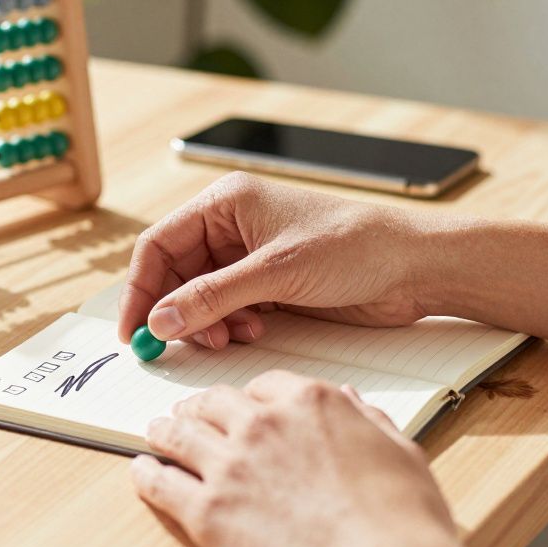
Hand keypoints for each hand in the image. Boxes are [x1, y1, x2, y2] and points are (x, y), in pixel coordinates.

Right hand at [118, 172, 434, 348]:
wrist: (413, 267)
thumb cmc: (353, 247)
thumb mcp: (276, 273)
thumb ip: (213, 297)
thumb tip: (161, 319)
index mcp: (226, 202)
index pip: (160, 244)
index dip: (141, 287)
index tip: (134, 328)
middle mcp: (233, 226)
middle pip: (176, 274)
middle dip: (176, 310)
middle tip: (177, 344)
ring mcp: (251, 257)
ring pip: (201, 296)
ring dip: (207, 322)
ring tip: (231, 337)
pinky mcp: (270, 284)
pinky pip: (228, 309)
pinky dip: (230, 326)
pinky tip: (253, 332)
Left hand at [131, 371, 480, 546]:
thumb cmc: (403, 522)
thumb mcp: (399, 453)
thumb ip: (368, 421)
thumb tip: (352, 402)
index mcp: (311, 402)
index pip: (264, 385)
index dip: (250, 397)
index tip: (242, 406)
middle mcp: (263, 423)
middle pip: (214, 403)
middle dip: (199, 408)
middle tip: (188, 414)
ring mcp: (230, 465)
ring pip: (180, 434)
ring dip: (165, 431)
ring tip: (155, 433)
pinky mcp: (207, 511)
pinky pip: (162, 482)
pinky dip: (147, 473)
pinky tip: (141, 471)